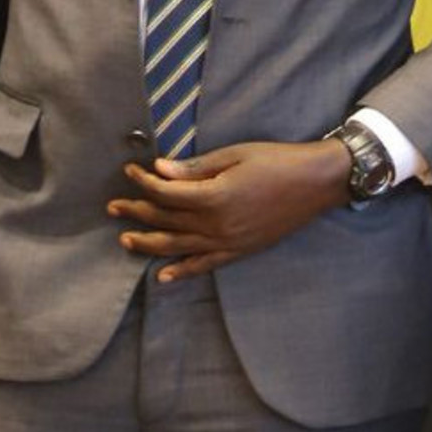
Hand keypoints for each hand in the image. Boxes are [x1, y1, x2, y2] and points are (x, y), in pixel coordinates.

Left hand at [106, 139, 350, 281]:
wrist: (317, 183)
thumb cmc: (277, 160)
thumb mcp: (235, 155)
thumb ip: (196, 168)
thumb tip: (160, 170)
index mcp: (213, 196)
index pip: (166, 192)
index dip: (143, 182)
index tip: (129, 172)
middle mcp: (216, 225)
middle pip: (166, 221)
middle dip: (137, 212)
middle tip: (113, 207)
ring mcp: (228, 242)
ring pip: (178, 247)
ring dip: (149, 244)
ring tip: (126, 240)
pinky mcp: (240, 251)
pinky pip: (205, 265)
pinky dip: (182, 271)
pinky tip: (163, 276)